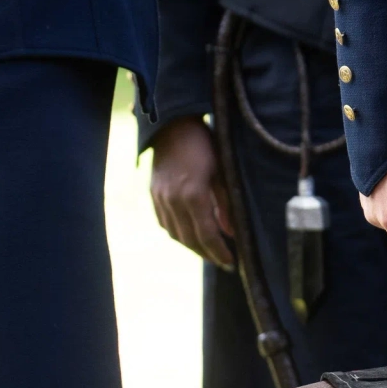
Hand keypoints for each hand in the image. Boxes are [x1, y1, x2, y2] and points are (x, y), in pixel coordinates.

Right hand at [149, 117, 234, 267]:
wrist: (174, 125)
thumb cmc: (204, 144)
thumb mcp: (222, 170)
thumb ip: (226, 203)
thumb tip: (232, 232)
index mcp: (193, 195)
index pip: (207, 235)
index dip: (219, 252)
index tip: (232, 262)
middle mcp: (173, 201)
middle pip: (190, 240)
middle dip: (208, 254)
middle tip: (223, 261)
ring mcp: (161, 199)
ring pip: (176, 235)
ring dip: (193, 247)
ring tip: (209, 251)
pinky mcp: (154, 195)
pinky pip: (165, 224)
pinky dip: (179, 233)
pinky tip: (190, 235)